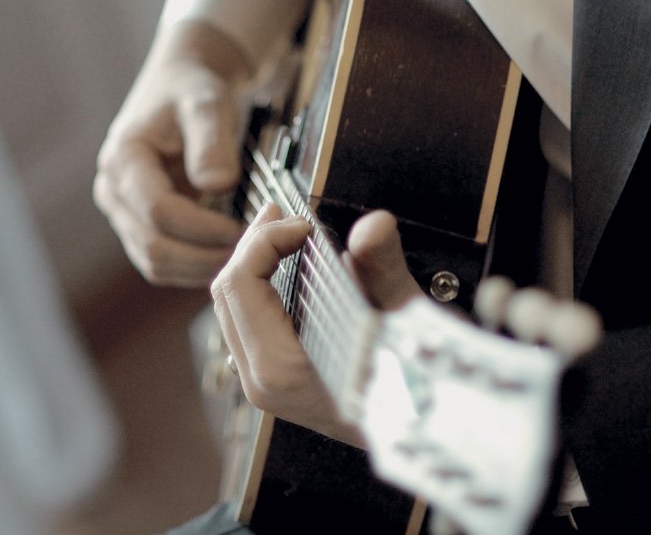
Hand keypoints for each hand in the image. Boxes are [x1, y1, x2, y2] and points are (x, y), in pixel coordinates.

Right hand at [93, 19, 248, 286]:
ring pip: (155, 263)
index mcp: (122, 159)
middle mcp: (112, 191)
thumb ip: (211, 142)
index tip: (243, 229)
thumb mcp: (207, 103)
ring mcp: (122, 211)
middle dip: (203, 256)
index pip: (158, 211)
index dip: (203, 228)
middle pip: (153, 246)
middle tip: (249, 253)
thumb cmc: (192, 90)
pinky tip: (226, 254)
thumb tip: (216, 185)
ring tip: (242, 256)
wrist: (181, 86)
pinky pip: (162, 260)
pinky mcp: (138, 224)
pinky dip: (193, 266)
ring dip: (199, 268)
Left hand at [211, 204, 601, 442]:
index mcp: (281, 366)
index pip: (240, 283)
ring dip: (255, 262)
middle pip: (227, 291)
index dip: (266, 240)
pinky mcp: (275, 380)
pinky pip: (246, 321)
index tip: (305, 224)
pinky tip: (287, 266)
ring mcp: (264, 383)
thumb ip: (383, 270)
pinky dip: (260, 285)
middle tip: (285, 213)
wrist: (423, 436)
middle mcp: (262, 379)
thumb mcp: (405, 323)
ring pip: (231, 306)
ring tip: (284, 231)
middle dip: (255, 243)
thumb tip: (374, 226)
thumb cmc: (417, 389)